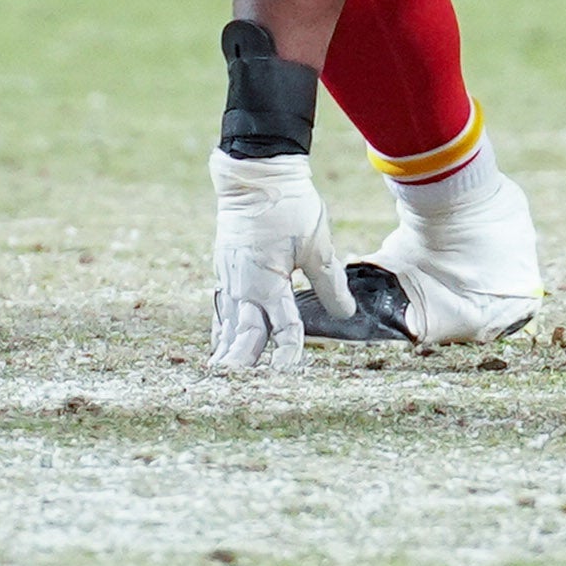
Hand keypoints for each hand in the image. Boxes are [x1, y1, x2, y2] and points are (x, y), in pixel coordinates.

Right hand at [207, 150, 353, 371]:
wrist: (254, 172)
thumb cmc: (289, 206)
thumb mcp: (317, 243)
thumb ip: (329, 282)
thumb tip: (346, 314)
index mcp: (269, 284)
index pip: (283, 330)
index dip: (289, 354)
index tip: (291, 375)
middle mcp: (245, 286)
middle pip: (244, 336)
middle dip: (243, 364)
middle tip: (237, 392)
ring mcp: (230, 276)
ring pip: (228, 324)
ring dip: (227, 350)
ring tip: (221, 376)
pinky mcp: (225, 266)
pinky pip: (221, 306)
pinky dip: (220, 326)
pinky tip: (218, 338)